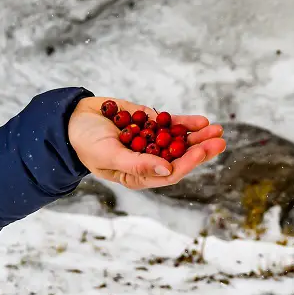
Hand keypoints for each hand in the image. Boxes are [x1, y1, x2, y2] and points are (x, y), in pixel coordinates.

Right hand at [67, 97, 226, 189]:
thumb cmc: (85, 142)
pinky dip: (186, 123)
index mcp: (138, 176)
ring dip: (198, 136)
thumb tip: (167, 170)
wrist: (72, 119)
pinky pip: (171, 125)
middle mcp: (147, 160)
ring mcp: (150, 141)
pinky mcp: (149, 123)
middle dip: (201, 149)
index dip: (187, 163)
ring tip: (217, 129)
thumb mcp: (108, 155)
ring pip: (180, 140)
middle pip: (180, 157)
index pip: (169, 174)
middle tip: (220, 141)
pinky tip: (201, 121)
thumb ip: (136, 164)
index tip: (201, 151)